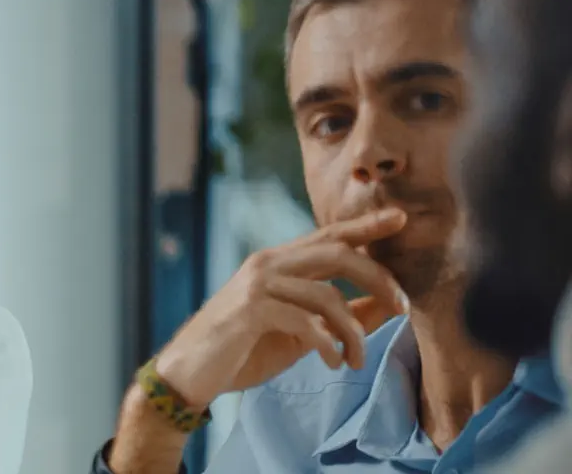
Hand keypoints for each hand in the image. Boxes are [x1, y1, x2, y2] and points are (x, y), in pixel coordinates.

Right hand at [152, 208, 411, 406]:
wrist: (188, 374)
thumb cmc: (242, 352)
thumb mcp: (300, 334)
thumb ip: (338, 317)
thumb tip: (385, 306)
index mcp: (277, 264)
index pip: (328, 237)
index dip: (365, 226)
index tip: (400, 219)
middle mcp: (267, 264)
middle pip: (338, 254)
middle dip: (379, 279)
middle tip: (404, 309)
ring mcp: (257, 285)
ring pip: (328, 295)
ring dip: (354, 332)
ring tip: (356, 360)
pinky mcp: (250, 310)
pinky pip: (306, 322)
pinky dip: (328, 344)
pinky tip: (331, 362)